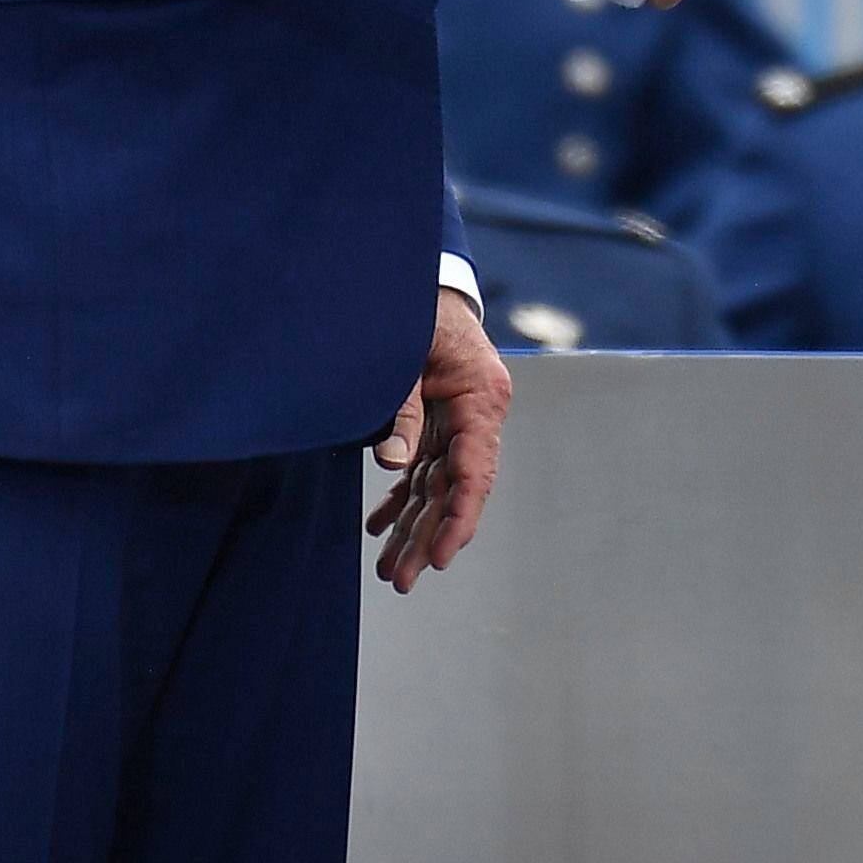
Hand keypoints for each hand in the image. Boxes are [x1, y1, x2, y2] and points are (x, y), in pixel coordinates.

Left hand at [368, 285, 512, 592]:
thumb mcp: (410, 356)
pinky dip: (402, 498)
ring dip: (413, 527)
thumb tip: (393, 465)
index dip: (459, 518)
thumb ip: (405, 410)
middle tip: (401, 579)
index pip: (476, 471)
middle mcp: (477, 416)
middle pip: (455, 489)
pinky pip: (423, 469)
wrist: (427, 283)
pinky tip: (379, 526)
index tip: (440, 557)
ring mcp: (458, 421)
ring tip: (390, 569)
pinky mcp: (438, 421)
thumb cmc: (421, 311)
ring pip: (437, 486)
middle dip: (428, 537)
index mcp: (482, 398)